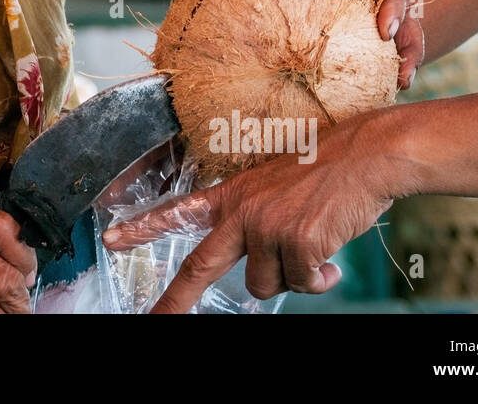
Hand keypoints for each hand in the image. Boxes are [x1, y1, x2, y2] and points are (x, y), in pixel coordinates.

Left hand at [102, 109, 408, 312]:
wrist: (365, 156)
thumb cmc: (326, 169)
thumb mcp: (275, 186)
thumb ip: (257, 220)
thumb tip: (261, 269)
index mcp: (234, 194)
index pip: (179, 210)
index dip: (143, 227)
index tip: (112, 238)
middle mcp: (243, 212)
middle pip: (200, 266)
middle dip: (176, 300)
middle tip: (157, 320)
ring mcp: (267, 228)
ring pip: (263, 285)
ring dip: (288, 277)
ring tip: (311, 246)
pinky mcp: (295, 243)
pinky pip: (301, 284)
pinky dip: (318, 278)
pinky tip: (330, 255)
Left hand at [230, 0, 423, 88]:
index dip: (391, 3)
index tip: (385, 33)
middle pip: (393, 6)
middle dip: (405, 40)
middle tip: (404, 76)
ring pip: (374, 23)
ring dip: (387, 54)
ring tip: (395, 87)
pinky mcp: (323, 5)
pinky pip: (344, 30)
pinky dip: (352, 54)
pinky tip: (355, 81)